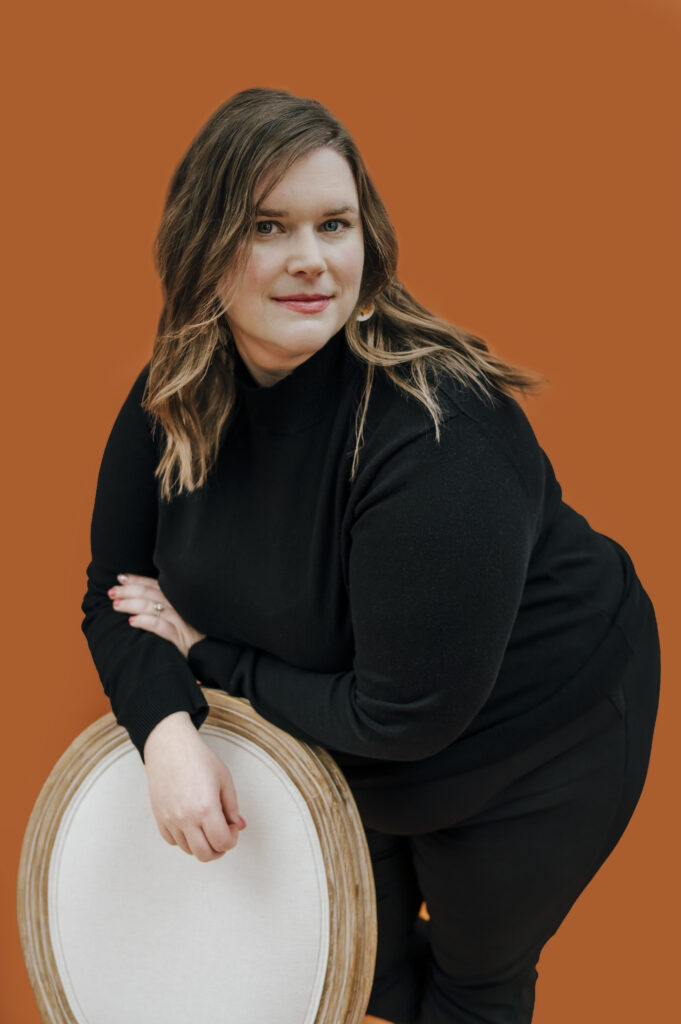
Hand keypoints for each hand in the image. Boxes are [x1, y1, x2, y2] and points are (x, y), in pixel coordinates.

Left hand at [108, 572, 205, 658]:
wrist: (213, 654)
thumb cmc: (195, 634)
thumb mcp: (183, 615)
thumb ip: (166, 605)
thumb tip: (141, 598)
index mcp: (179, 599)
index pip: (155, 584)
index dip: (137, 580)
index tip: (120, 577)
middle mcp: (180, 606)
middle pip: (151, 593)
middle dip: (128, 590)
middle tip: (111, 592)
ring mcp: (181, 621)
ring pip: (153, 606)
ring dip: (131, 604)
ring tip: (116, 605)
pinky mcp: (181, 638)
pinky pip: (161, 626)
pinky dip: (145, 622)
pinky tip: (132, 622)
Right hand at [143, 711, 246, 860]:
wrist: (169, 745)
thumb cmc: (198, 758)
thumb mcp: (224, 779)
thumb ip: (233, 806)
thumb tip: (240, 826)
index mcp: (206, 808)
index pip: (222, 842)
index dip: (233, 839)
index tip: (233, 826)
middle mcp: (186, 818)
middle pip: (205, 854)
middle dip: (219, 848)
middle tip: (223, 833)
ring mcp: (169, 820)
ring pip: (188, 850)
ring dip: (202, 843)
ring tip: (207, 824)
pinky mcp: (158, 817)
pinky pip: (173, 841)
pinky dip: (184, 839)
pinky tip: (191, 823)